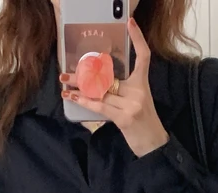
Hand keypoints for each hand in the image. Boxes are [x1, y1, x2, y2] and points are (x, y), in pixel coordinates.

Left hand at [61, 18, 168, 157]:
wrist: (153, 144)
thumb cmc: (143, 123)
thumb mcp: (137, 101)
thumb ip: (123, 90)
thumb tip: (98, 83)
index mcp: (142, 83)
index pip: (143, 56)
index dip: (138, 38)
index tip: (130, 23)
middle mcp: (138, 91)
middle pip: (109, 76)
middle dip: (85, 75)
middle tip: (67, 71)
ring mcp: (132, 104)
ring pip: (101, 92)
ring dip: (80, 89)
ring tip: (65, 85)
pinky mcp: (124, 118)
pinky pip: (100, 107)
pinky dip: (85, 102)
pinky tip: (73, 98)